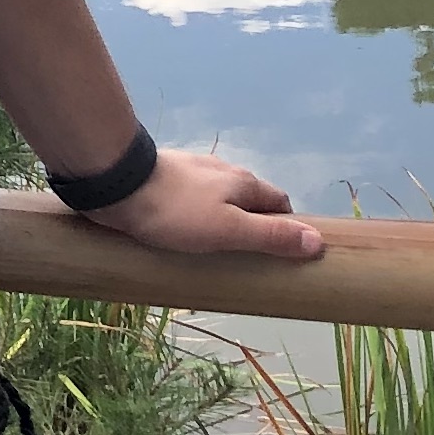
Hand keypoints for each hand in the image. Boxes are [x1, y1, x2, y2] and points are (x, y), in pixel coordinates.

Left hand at [89, 144, 322, 263]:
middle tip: (244, 262)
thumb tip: (317, 241)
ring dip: (221, 223)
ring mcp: (192, 172)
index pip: (280, 203)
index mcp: (243, 182)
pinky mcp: (164, 179)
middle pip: (250, 201)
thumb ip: (270, 235)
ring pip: (218, 200)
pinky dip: (194, 218)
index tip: (279, 258)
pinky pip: (190, 201)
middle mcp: (222, 171)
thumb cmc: (176, 211)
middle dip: (252, 227)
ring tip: (211, 255)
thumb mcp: (229, 229)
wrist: (116, 181)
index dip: (285, 229)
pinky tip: (179, 236)